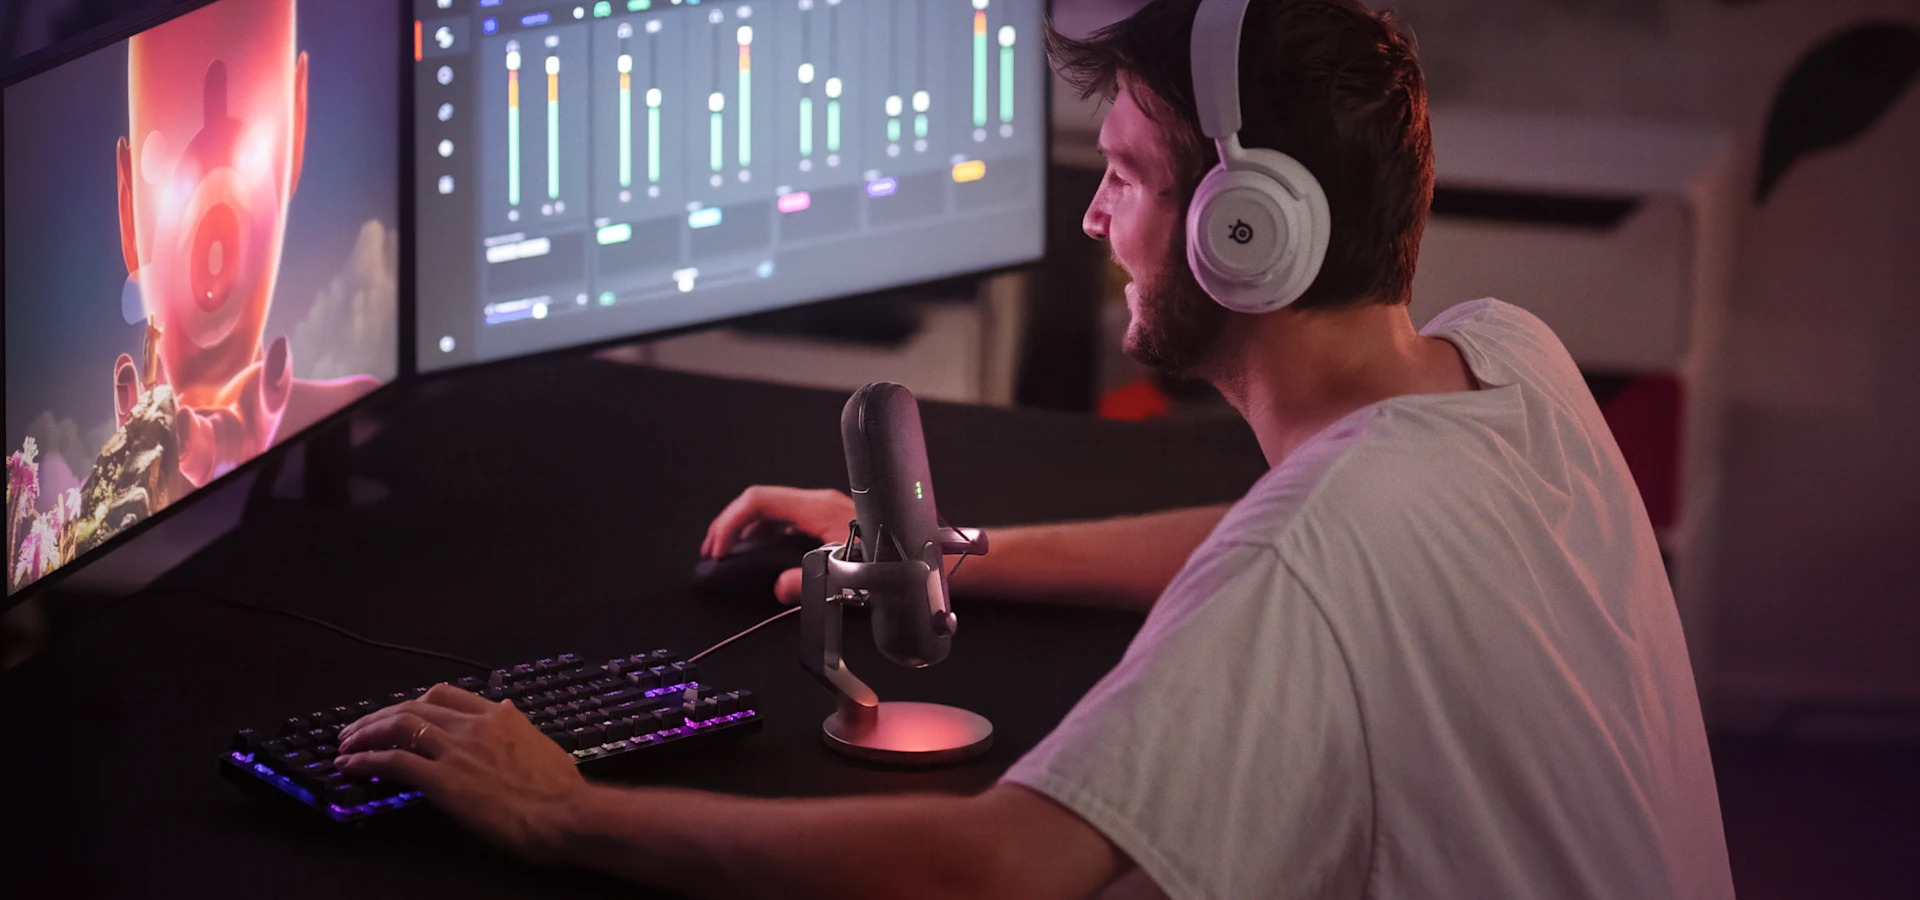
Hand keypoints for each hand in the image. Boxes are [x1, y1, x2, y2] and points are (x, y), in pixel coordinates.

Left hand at [335, 684, 585, 859]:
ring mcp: (457, 750)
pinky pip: (395, 761)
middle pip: (415, 705)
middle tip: (358, 728)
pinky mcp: (443, 780)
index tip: (398, 712)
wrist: (565, 813)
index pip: (445, 694)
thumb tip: (507, 708)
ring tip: (346, 744)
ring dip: (366, 733)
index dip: (414, 702)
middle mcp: (475, 725)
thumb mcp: (540, 743)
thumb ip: (517, 726)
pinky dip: (367, 759)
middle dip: (380, 715)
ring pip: (399, 725)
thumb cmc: (560, 789)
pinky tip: (351, 764)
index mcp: (499, 716)